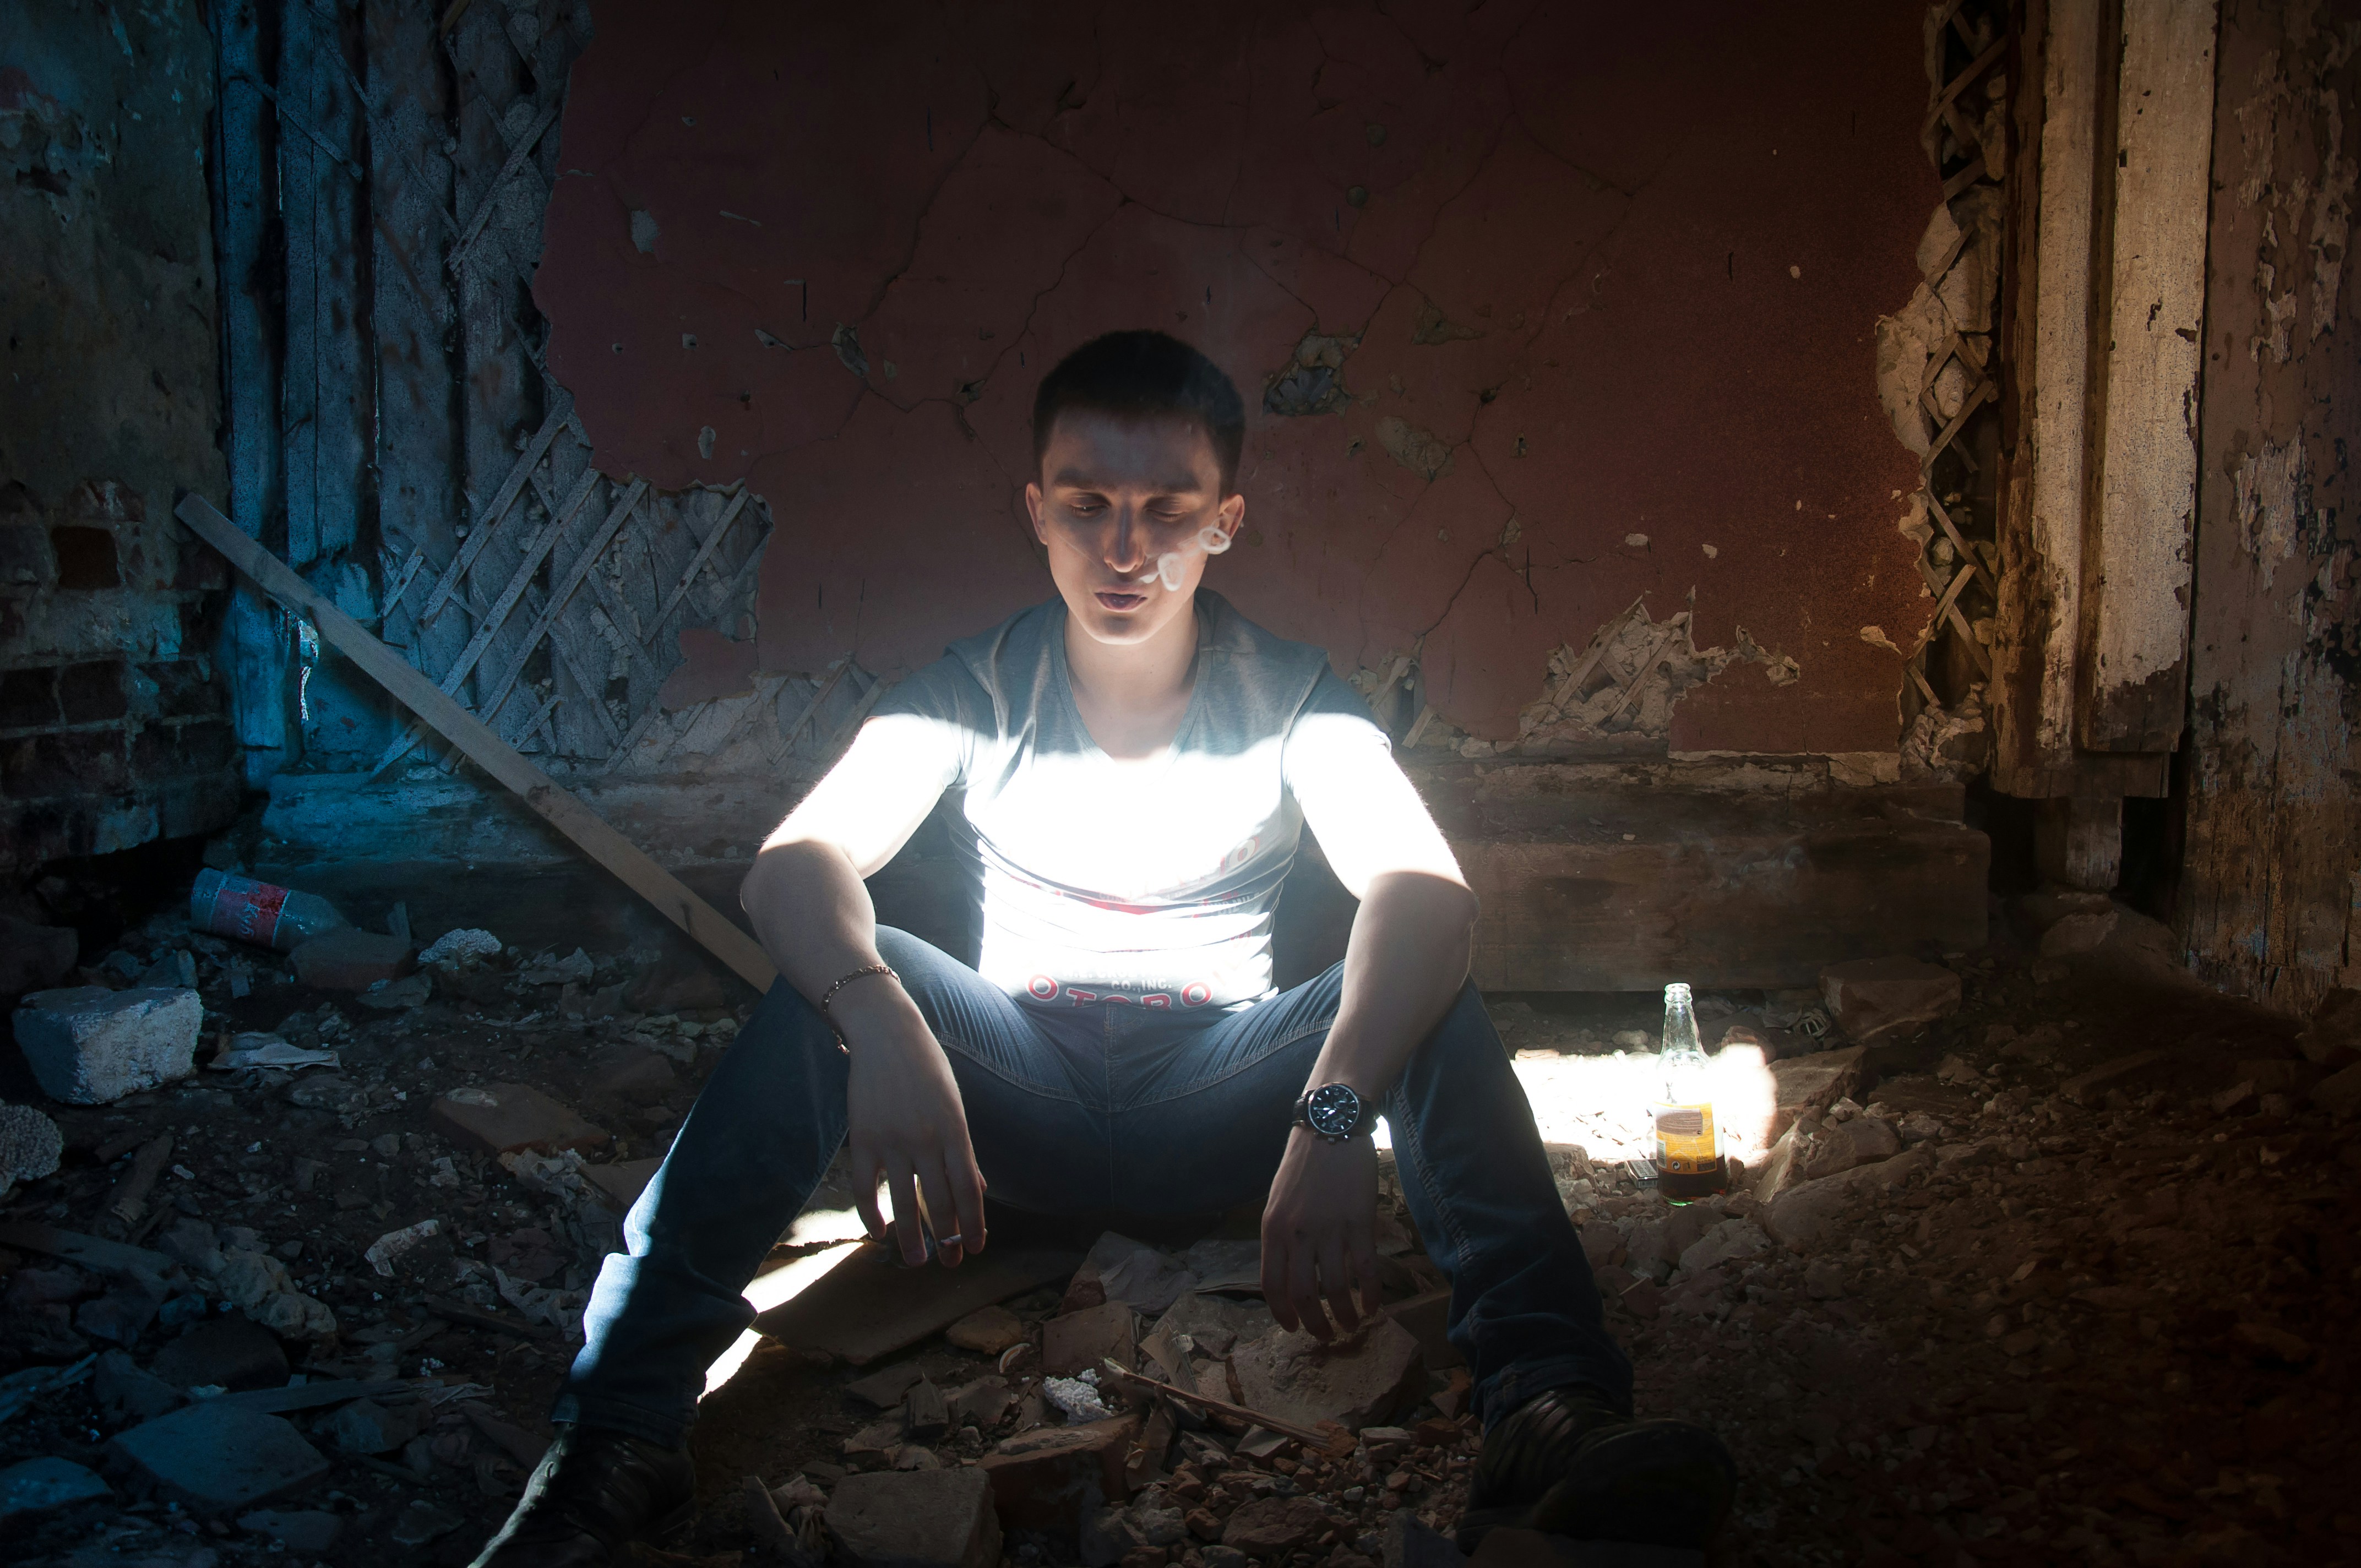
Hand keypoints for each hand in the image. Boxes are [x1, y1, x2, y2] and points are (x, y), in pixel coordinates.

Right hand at [837, 985, 985, 1266]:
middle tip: (950, 1264)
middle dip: (948, 1240)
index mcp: (955, 1131)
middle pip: (940, 1203)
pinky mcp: (862, 1139)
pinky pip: (867, 1189)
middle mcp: (927, 1140)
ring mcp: (893, 1141)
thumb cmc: (926, 1068)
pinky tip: (879, 1232)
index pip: (969, 1190)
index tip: (976, 1248)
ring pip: (904, 1204)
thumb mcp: (953, 1105)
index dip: (975, 1224)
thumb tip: (978, 1188)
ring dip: (911, 1239)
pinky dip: (872, 1216)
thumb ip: (963, 1150)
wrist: (886, 1033)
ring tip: (915, 1262)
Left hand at [1260, 1127, 1381, 1338]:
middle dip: (1315, 1323)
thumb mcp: (1278, 1200)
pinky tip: (1375, 1306)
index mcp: (1272, 1228)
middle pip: (1304, 1294)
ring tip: (1352, 1325)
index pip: (1272, 1285)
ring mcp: (1330, 1228)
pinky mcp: (1360, 1221)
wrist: (1330, 1126)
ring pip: (1336, 1288)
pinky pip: (1365, 1270)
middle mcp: (1298, 1232)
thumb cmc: (1304, 1164)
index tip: (1293, 1329)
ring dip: (1345, 1315)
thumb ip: (1280, 1236)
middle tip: (1326, 1336)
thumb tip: (1287, 1274)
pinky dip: (1371, 1294)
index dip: (1283, 1313)